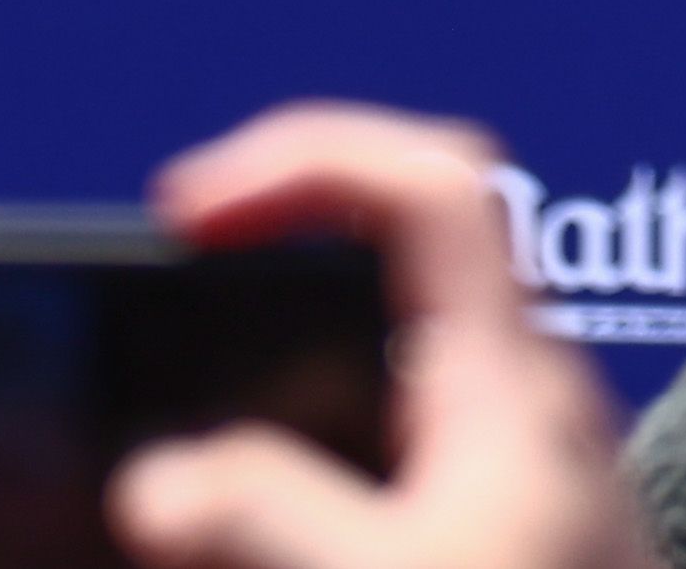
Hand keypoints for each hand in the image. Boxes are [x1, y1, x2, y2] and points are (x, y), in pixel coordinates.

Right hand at [118, 104, 651, 568]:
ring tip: (198, 429)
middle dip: (288, 250)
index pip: (429, 183)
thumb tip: (157, 482)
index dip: (308, 156)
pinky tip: (266, 522)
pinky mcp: (516, 545)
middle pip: (411, 256)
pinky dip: (327, 464)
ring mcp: (527, 478)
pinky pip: (408, 457)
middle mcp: (528, 409)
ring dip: (301, 374)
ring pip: (407, 362)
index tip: (192, 208)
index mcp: (508, 382)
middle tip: (182, 290)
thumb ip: (263, 520)